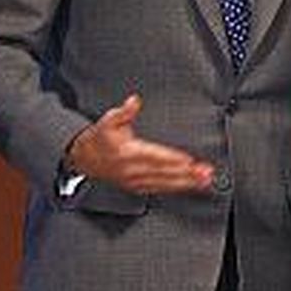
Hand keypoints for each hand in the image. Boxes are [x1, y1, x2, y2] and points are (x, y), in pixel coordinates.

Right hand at [66, 94, 213, 194]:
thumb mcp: (108, 120)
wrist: (85, 160)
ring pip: (165, 184)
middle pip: (164, 173)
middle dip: (187, 174)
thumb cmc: (100, 139)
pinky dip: (177, 188)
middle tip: (205, 172)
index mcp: (127, 153)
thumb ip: (123, 112)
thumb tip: (134, 101)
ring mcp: (135, 181)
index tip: (189, 160)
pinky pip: (160, 189)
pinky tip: (190, 186)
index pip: (154, 156)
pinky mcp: (138, 188)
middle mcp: (133, 170)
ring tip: (204, 181)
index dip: (172, 159)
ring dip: (186, 183)